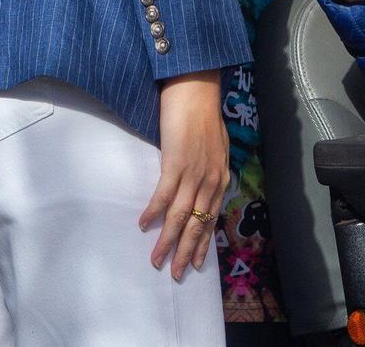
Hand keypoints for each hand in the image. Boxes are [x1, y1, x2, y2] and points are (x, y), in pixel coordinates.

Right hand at [141, 71, 227, 280]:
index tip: (197, 264)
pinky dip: (154, 212)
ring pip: (180, 216)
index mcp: (220, 176)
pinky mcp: (177, 162)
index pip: (211, 218)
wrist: (197, 88)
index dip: (203, 243)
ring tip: (157, 260)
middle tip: (177, 275)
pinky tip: (144, 225)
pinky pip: (164, 194)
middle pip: (198, 224)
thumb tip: (199, 186)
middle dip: (187, 252)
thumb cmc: (202, 115)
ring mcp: (194, 172)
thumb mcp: (215, 146)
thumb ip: (210, 168)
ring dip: (168, 241)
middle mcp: (210, 179)